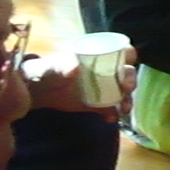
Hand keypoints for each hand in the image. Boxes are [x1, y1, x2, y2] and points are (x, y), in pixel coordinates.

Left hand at [23, 46, 140, 116]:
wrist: (38, 91)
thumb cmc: (47, 70)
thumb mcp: (54, 67)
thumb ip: (64, 66)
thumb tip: (75, 68)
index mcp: (99, 56)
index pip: (120, 50)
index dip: (128, 53)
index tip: (129, 60)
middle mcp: (106, 71)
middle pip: (127, 73)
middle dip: (130, 79)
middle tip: (126, 87)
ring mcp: (104, 89)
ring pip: (123, 93)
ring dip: (127, 100)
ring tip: (124, 109)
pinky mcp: (99, 105)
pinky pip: (111, 110)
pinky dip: (113, 115)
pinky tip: (110, 119)